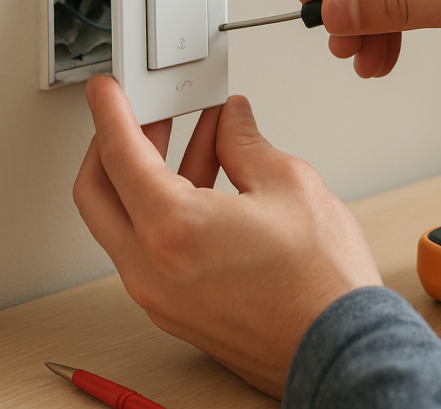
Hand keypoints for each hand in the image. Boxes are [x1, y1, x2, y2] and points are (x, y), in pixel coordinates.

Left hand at [72, 76, 381, 397]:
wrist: (341, 349)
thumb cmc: (322, 284)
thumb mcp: (289, 184)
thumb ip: (247, 144)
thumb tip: (233, 123)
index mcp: (171, 229)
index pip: (119, 154)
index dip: (111, 112)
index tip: (107, 91)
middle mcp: (151, 269)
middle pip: (99, 193)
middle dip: (114, 145)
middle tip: (143, 115)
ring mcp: (160, 297)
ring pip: (126, 222)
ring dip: (147, 177)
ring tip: (196, 141)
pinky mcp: (177, 312)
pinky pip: (150, 250)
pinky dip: (164, 211)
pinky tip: (207, 186)